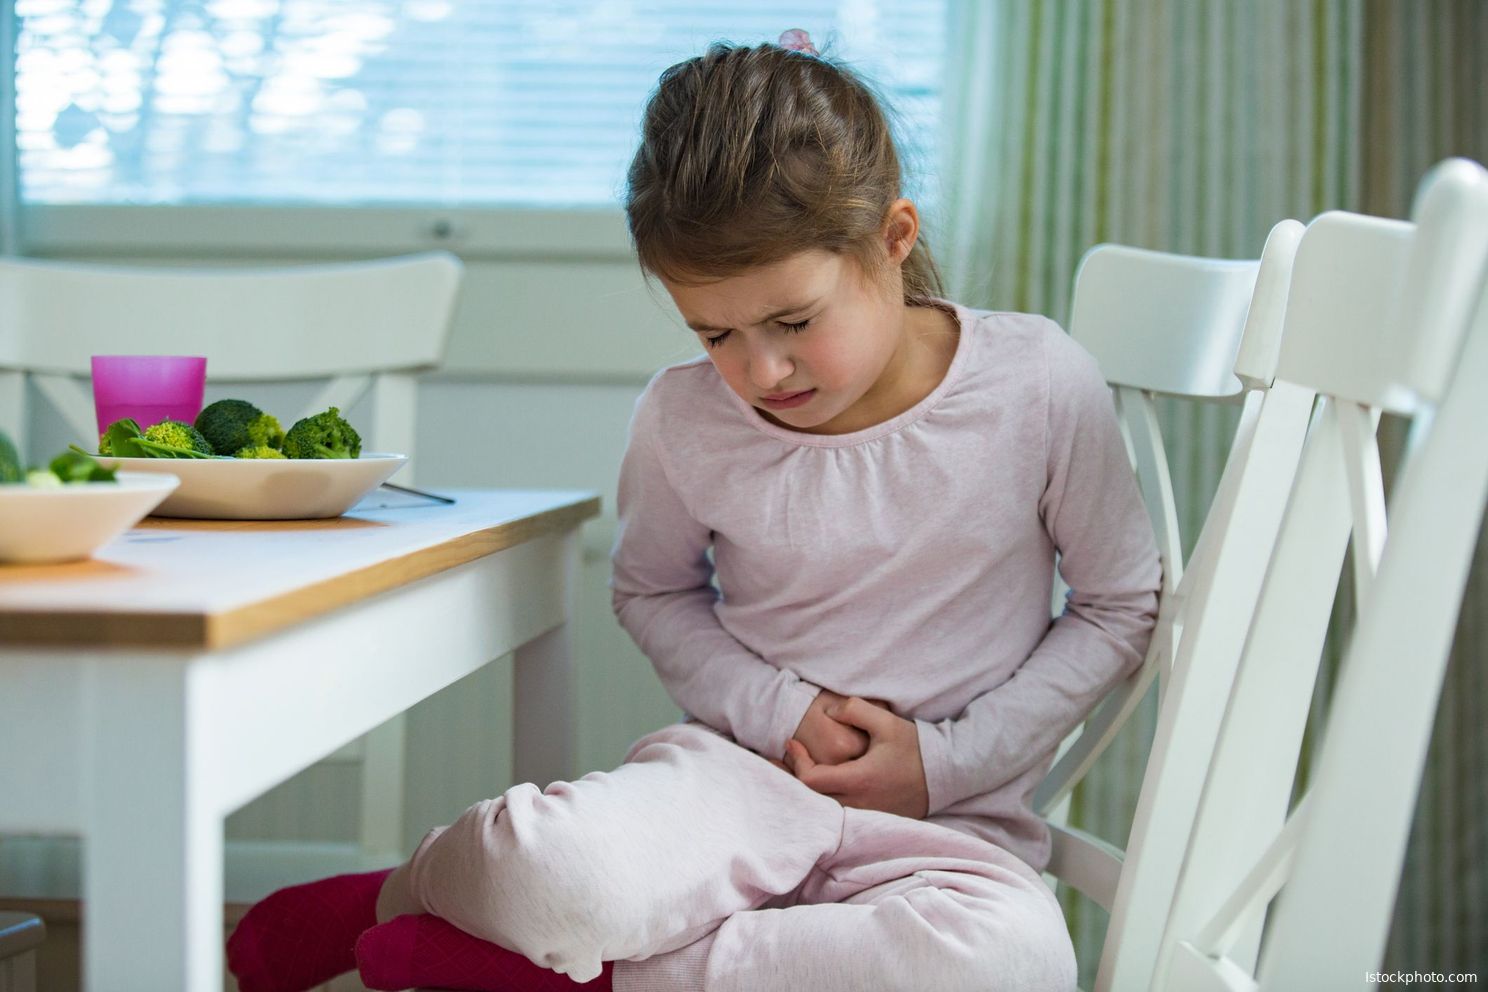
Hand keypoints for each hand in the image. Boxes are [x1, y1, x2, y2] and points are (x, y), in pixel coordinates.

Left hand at [784, 696, 928, 818]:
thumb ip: (854, 709)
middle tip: (777, 762)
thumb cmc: (915, 747)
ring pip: (823, 810)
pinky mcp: (873, 820)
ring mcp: (866, 816)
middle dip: (790, 779)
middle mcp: (859, 804)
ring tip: (791, 773)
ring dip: (805, 792)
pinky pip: (838, 815)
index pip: (811, 780)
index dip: (796, 761)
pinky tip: (816, 787)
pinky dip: (821, 801)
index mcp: (858, 780)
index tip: (791, 743)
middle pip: (810, 800)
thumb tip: (829, 712)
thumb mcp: (886, 721)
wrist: (945, 774)